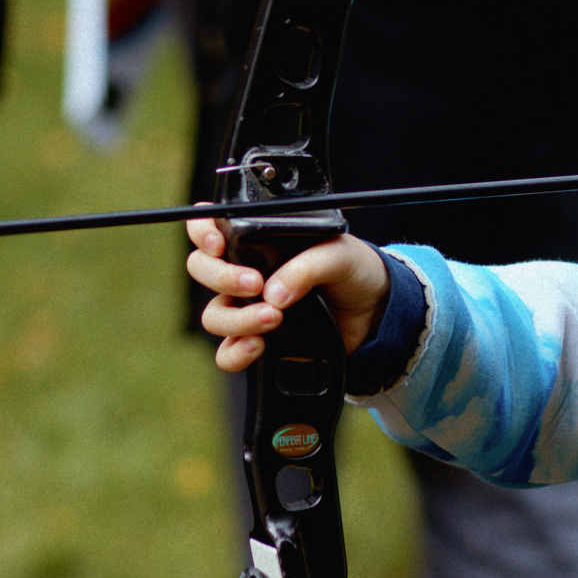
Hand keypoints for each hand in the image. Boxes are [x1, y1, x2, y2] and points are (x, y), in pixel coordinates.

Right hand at [186, 215, 389, 371]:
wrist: (375, 313)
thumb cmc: (354, 271)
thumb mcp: (339, 255)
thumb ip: (307, 267)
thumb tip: (274, 295)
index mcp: (259, 239)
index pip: (210, 225)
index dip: (202, 230)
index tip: (218, 243)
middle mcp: (245, 270)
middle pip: (201, 269)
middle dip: (221, 277)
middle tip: (256, 284)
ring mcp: (248, 307)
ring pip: (214, 314)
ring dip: (237, 318)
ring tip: (274, 317)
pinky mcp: (257, 340)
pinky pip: (226, 353)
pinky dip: (236, 352)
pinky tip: (259, 345)